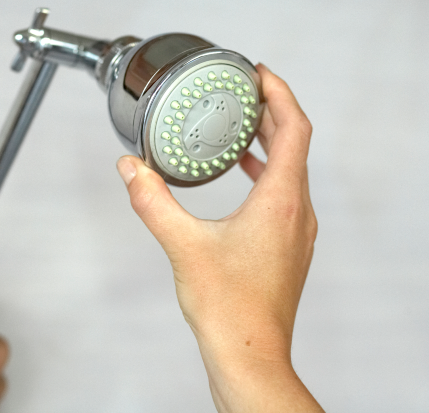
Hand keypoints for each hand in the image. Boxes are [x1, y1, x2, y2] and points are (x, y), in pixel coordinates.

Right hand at [116, 64, 321, 411]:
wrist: (250, 355)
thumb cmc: (229, 308)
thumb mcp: (182, 245)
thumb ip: (152, 200)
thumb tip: (131, 169)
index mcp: (281, 200)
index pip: (294, 127)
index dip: (279, 93)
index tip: (259, 73)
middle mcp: (298, 211)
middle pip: (295, 144)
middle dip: (271, 112)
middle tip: (245, 92)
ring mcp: (297, 231)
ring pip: (293, 170)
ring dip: (271, 143)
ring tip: (242, 127)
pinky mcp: (289, 247)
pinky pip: (287, 194)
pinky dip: (269, 173)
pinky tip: (245, 178)